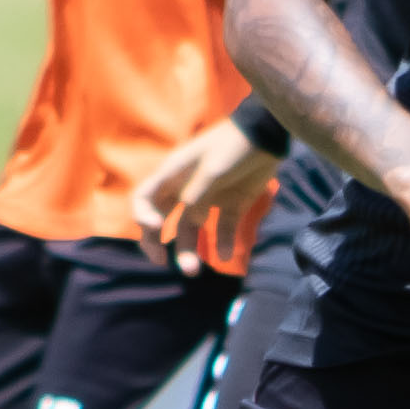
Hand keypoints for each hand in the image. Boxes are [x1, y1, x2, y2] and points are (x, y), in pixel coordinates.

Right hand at [132, 121, 281, 266]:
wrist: (267, 137)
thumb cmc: (233, 145)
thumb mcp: (211, 167)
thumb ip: (196, 193)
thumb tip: (185, 216)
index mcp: (173, 176)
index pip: (144, 197)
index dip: (142, 215)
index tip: (156, 228)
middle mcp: (185, 190)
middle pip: (159, 220)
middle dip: (155, 242)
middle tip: (161, 262)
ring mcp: (207, 200)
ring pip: (189, 230)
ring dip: (187, 251)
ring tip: (193, 271)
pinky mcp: (230, 207)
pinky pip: (221, 230)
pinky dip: (222, 244)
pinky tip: (226, 254)